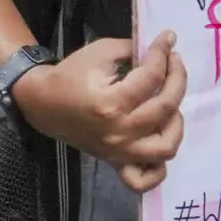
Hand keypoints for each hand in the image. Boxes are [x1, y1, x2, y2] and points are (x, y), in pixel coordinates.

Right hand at [8, 31, 188, 191]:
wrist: (43, 103)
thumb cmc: (70, 75)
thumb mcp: (100, 52)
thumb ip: (133, 50)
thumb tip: (160, 50)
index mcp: (112, 103)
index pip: (152, 77)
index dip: (163, 52)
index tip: (168, 39)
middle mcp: (119, 132)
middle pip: (166, 107)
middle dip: (177, 77)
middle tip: (174, 63)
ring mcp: (119, 152)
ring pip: (166, 147)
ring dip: (176, 122)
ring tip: (169, 104)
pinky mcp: (116, 162)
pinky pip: (143, 180)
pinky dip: (157, 170)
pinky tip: (156, 143)